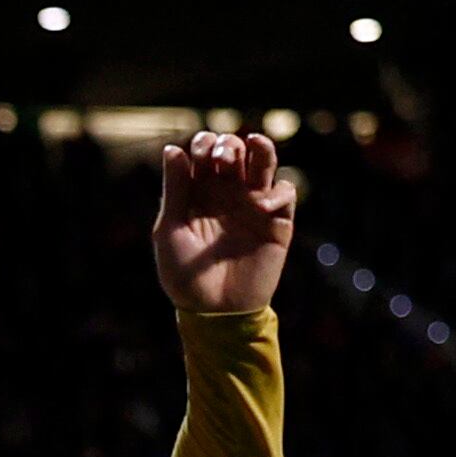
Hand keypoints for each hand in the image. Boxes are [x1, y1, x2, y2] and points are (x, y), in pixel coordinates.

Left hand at [151, 129, 295, 314]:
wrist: (215, 313)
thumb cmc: (185, 276)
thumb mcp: (170, 231)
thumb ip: (175, 190)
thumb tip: (173, 148)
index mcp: (199, 192)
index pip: (205, 153)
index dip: (204, 143)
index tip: (198, 155)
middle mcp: (227, 193)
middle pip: (234, 151)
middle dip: (228, 145)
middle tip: (220, 158)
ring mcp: (253, 205)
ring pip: (264, 162)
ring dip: (261, 148)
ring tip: (253, 144)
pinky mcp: (276, 222)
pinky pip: (285, 192)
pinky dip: (277, 190)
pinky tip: (262, 203)